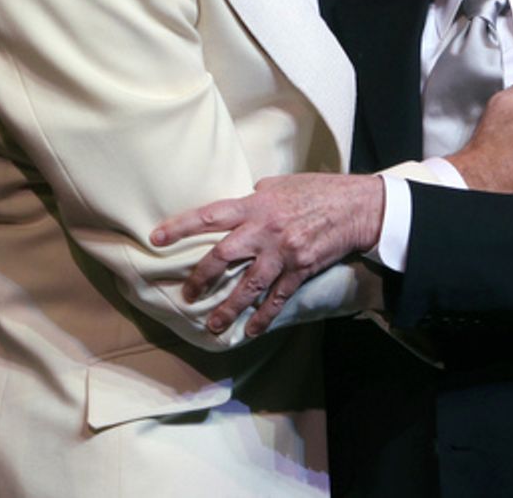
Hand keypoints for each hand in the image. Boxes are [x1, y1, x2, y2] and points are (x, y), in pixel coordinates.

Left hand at [150, 172, 384, 336]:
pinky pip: (277, 298)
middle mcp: (265, 229)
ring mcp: (283, 252)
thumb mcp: (282, 183)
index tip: (156, 237)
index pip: (210, 215)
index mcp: (257, 204)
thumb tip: (241, 199)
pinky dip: (263, 317)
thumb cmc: (318, 190)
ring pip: (248, 286)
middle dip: (201, 278)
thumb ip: (257, 194)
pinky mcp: (300, 269)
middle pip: (222, 256)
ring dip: (227, 308)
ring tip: (212, 325)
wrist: (356, 206)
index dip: (181, 226)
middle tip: (188, 294)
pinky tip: (250, 330)